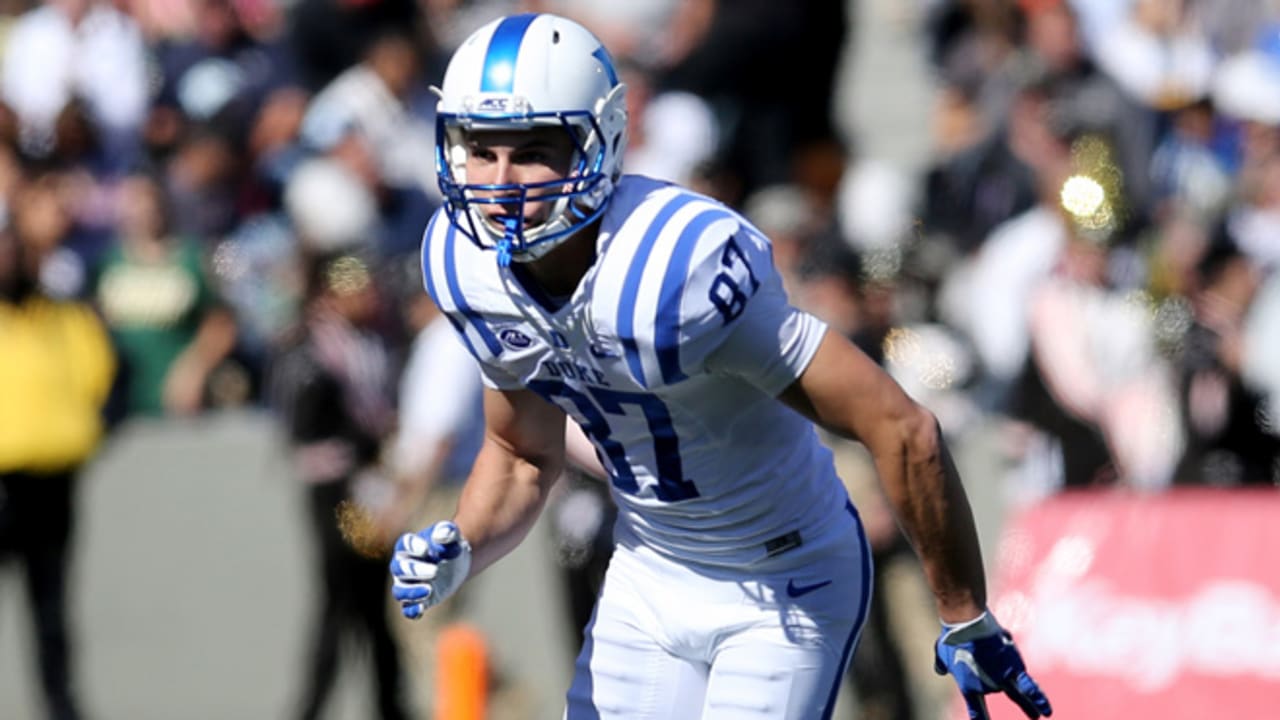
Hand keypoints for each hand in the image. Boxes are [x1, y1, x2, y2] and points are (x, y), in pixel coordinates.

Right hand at [389, 521, 471, 618]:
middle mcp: (403, 565)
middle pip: (399, 569)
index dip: (412, 547)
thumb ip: (447, 532)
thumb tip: (442, 535)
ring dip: (412, 592)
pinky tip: (421, 609)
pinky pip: (408, 609)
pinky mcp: (417, 599)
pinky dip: (412, 610)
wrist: (455, 561)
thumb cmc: (449, 544)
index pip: (404, 545)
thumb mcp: (452, 534)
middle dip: (415, 571)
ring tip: (429, 590)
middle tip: (435, 571)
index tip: (426, 549)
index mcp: (408, 546)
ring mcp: (408, 584)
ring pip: (399, 592)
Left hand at [934, 611, 1051, 718]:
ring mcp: (1002, 679)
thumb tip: (938, 670)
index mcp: (969, 688)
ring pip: (1018, 696)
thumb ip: (941, 664)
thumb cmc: (952, 638)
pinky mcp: (1015, 668)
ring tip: (1037, 716)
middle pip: (996, 689)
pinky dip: (1038, 698)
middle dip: (993, 675)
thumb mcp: (941, 653)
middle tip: (1007, 691)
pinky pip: (1029, 686)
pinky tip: (1047, 710)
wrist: (966, 625)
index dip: (981, 719)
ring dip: (1029, 706)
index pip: (977, 710)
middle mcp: (987, 687)